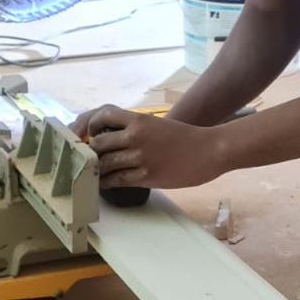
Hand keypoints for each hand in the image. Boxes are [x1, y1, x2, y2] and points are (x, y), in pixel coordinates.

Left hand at [71, 105, 228, 189]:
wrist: (210, 150)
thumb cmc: (186, 138)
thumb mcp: (157, 125)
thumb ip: (136, 130)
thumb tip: (114, 141)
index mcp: (139, 120)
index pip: (103, 116)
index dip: (91, 126)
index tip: (90, 135)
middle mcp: (136, 136)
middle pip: (98, 144)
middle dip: (91, 153)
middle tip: (89, 159)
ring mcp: (141, 157)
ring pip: (104, 164)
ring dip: (97, 170)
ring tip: (93, 174)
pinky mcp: (147, 176)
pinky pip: (117, 180)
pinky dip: (107, 183)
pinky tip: (105, 184)